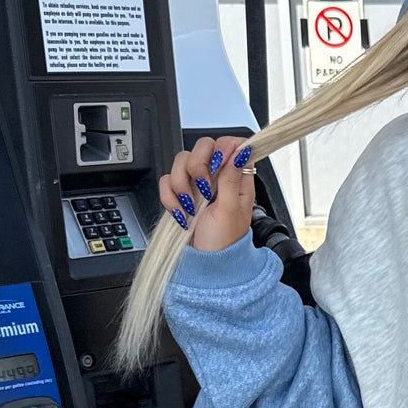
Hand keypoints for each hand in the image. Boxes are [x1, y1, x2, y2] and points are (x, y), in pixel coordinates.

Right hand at [160, 134, 257, 251]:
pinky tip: (181, 213)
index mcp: (236, 177)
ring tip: (190, 207)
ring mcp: (196, 183)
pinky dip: (170, 197)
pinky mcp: (179, 193)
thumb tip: (241, 151)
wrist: (204, 264)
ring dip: (182, 184)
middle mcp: (216, 176)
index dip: (222, 148)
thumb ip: (232, 179)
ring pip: (181, 161)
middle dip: (197, 165)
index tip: (217, 166)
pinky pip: (166, 180)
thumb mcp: (231, 210)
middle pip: (203, 145)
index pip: (232, 143)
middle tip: (202, 189)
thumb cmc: (224, 241)